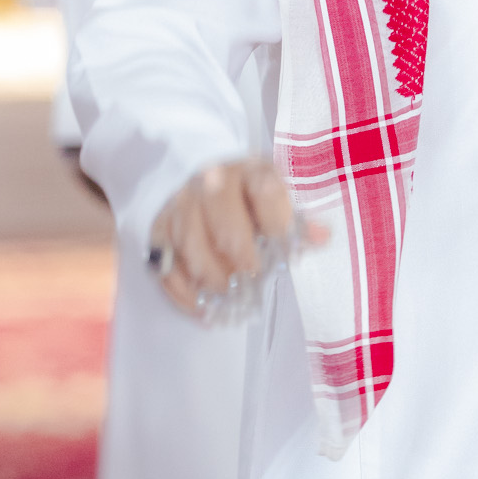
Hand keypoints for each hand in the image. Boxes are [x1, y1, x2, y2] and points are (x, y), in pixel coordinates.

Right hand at [147, 158, 325, 316]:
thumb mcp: (275, 192)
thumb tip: (321, 237)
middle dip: (244, 264)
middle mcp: (209, 183)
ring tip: (230, 294)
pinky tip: (203, 309)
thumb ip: (296, 217)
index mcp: (247, 169)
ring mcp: (178, 205)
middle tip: (253, 278)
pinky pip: (166, 268)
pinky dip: (185, 294)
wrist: (198, 169)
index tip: (286, 252)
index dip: (280, 229)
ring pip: (193, 253)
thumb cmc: (246, 188)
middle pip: (227, 233)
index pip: (267, 196)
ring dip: (214, 281)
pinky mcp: (156, 228)